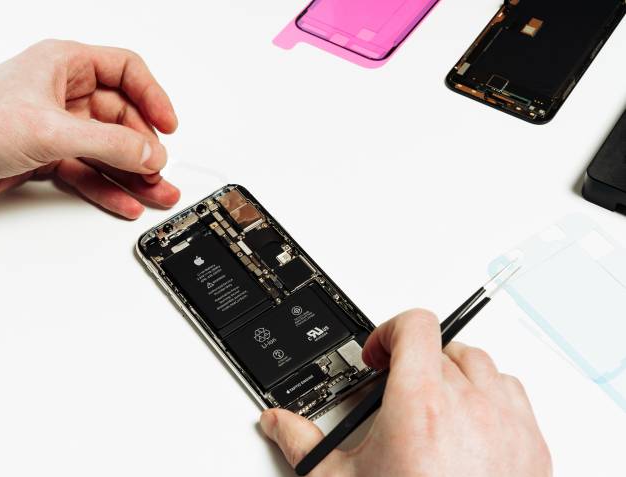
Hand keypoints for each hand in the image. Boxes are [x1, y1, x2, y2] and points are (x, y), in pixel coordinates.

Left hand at [0, 39, 179, 217]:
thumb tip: (148, 152)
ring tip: (155, 192)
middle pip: (122, 118)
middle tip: (158, 171)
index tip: (170, 125)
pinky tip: (124, 200)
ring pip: (108, 148)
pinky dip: (107, 186)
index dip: (153, 97)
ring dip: (132, 172)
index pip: (126, 72)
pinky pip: (89, 170)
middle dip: (143, 147)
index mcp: (65, 65)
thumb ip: (108, 143)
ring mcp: (57, 126)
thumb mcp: (51, 130)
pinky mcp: (49, 154)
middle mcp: (64, 93)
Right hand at [260, 309, 551, 476]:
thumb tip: (278, 424)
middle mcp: (470, 406)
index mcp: (421, 404)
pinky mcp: (532, 446)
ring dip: (454, 375)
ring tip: (432, 406)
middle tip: (396, 392)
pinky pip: (513, 394)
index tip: (377, 356)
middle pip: (442, 346)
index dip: (389, 331)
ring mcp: (507, 424)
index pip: (415, 326)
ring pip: (481, 365)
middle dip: (414, 362)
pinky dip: (490, 397)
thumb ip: (305, 443)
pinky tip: (467, 425)